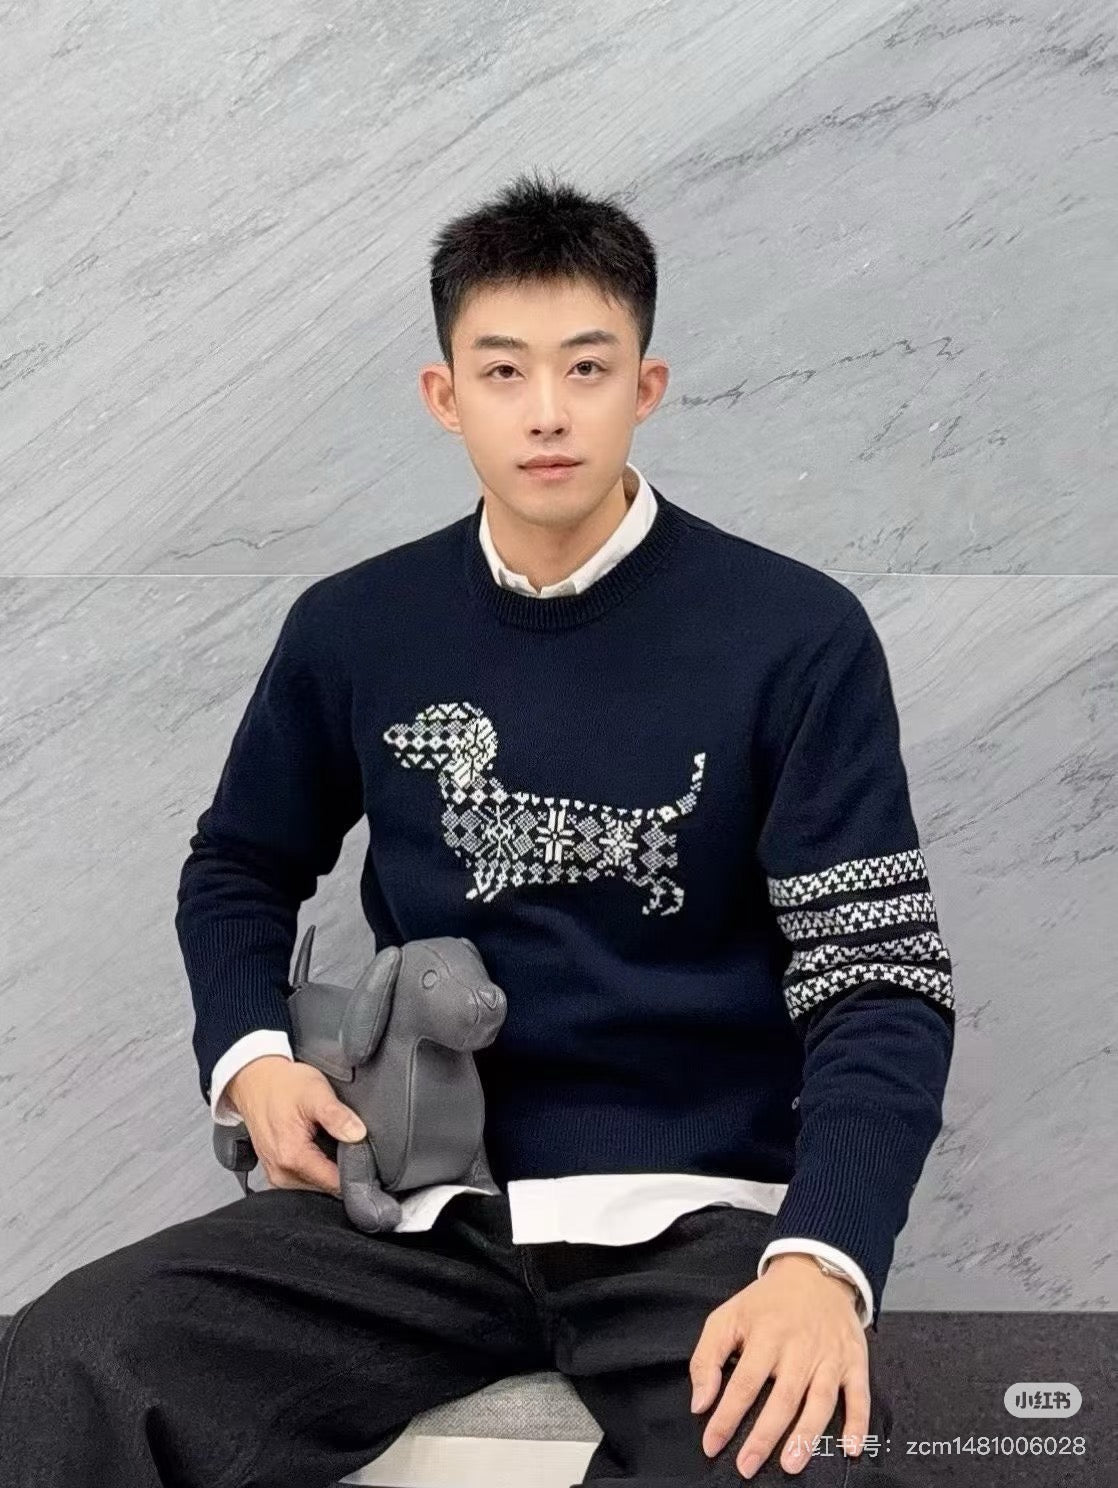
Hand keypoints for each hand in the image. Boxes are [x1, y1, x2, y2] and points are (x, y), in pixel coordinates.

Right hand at [226, 1056, 366, 1196]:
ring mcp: (276, 1176)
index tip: (361, 1152)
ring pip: (317, 1185)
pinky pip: (304, 1180)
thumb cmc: (283, 1085)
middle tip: (343, 1139)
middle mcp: (282, 1174)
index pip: (336, 1183)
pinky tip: (317, 1146)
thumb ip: (338, 1116)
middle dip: (341, 1168)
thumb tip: (358, 1134)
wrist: (255, 1081)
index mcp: (292, 1157)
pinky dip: (315, 1167)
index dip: (355, 1169)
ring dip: (328, 1168)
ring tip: (329, 1140)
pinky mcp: (275, 1173)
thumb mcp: (316, 1092)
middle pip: (327, 1187)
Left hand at [689, 1253, 869, 1478]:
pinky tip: (850, 1448)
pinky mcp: (855, 1361)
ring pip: (820, 1401)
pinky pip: (859, 1395)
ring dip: (806, 1435)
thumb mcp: (728, 1317)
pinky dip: (857, 1422)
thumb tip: (700, 1403)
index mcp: (766, 1335)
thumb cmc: (766, 1303)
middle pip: (782, 1398)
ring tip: (791, 1464)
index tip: (711, 1444)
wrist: (814, 1272)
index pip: (743, 1383)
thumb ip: (707, 1358)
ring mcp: (830, 1356)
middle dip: (763, 1436)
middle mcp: (799, 1348)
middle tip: (746, 1467)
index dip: (727, 1417)